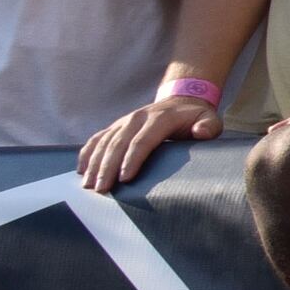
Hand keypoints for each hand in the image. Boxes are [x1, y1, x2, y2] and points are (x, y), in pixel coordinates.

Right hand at [79, 89, 219, 193]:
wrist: (180, 100)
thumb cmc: (195, 117)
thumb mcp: (208, 118)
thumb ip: (208, 126)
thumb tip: (201, 132)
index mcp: (159, 118)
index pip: (142, 140)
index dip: (133, 159)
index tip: (125, 178)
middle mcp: (138, 118)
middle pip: (118, 144)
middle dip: (108, 167)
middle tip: (101, 189)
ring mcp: (124, 122)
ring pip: (104, 142)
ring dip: (94, 164)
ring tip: (88, 185)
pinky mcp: (116, 127)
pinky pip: (97, 139)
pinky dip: (87, 154)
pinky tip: (81, 171)